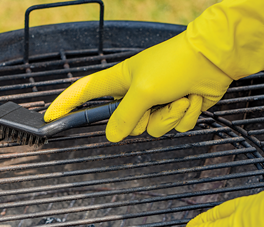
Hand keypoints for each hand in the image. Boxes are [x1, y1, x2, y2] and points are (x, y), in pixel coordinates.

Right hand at [44, 0, 263, 141]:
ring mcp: (157, 102)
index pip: (85, 92)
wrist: (213, 59)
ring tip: (181, 97)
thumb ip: (125, 116)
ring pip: (154, 129)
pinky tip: (193, 98)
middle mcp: (136, 93)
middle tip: (158, 101)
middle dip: (146, 118)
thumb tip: (112, 136)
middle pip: (127, 124)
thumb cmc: (175, 64)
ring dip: (170, 116)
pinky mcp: (176, 108)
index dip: (66, 104)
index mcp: (120, 81)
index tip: (50, 117)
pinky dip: (186, 115)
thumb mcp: (144, 90)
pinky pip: (175, 126)